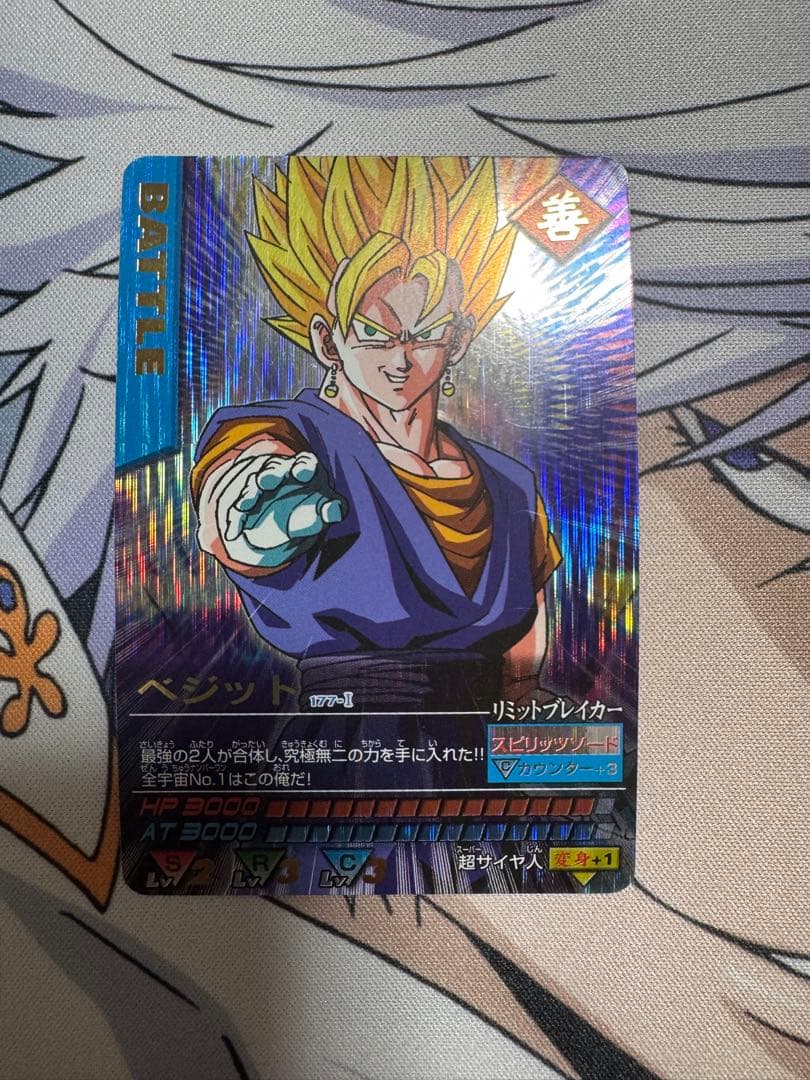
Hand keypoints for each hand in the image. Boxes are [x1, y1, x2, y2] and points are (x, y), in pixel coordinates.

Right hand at [212, 451, 345, 568]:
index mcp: (303, 471)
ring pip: (251, 485)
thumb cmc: (310, 509)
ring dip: (248, 495)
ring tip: (244, 506)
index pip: (304, 462)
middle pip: (273, 467)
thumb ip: (331, 510)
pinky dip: (234, 521)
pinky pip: (236, 508)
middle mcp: (279, 472)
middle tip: (266, 480)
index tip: (301, 473)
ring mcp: (258, 484)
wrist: (283, 520)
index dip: (303, 465)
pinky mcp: (244, 501)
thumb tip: (335, 511)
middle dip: (269, 474)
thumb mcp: (322, 512)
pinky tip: (232, 533)